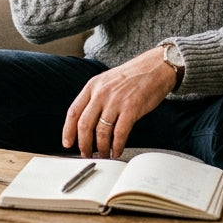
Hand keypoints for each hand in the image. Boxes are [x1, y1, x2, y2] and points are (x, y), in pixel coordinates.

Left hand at [62, 48, 177, 157]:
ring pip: (101, 132)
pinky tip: (117, 151)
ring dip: (101, 148)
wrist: (155, 67)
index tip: (67, 143)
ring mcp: (116, 101)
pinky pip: (120, 133)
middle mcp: (101, 93)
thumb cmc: (132, 76)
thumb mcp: (106, 81)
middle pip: (84, 125)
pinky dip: (117, 146)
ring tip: (104, 154)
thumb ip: (95, 97)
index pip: (73, 112)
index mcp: (92, 86)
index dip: (68, 131)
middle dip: (84, 144)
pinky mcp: (131, 109)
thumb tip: (86, 122)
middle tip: (86, 154)